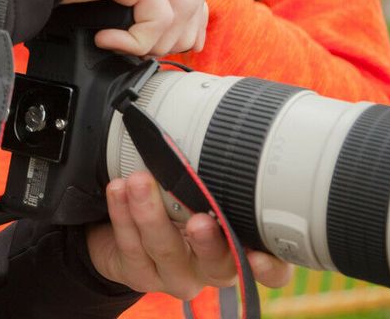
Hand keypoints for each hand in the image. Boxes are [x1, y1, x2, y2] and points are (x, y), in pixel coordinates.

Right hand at [42, 0, 206, 56]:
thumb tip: (139, 20)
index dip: (185, 15)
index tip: (170, 42)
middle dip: (182, 31)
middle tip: (153, 52)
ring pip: (183, 7)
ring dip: (158, 40)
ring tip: (125, 47)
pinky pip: (158, 17)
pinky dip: (136, 40)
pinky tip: (106, 39)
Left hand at [87, 171, 292, 298]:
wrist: (119, 219)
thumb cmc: (172, 190)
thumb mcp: (197, 176)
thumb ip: (211, 162)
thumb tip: (219, 113)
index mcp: (238, 243)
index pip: (271, 267)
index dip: (270, 266)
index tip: (259, 253)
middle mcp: (211, 265)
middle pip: (219, 265)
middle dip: (208, 242)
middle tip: (199, 220)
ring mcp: (176, 274)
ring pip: (167, 252)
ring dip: (151, 215)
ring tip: (138, 182)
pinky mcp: (140, 274)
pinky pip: (131, 248)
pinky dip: (123, 216)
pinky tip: (118, 191)